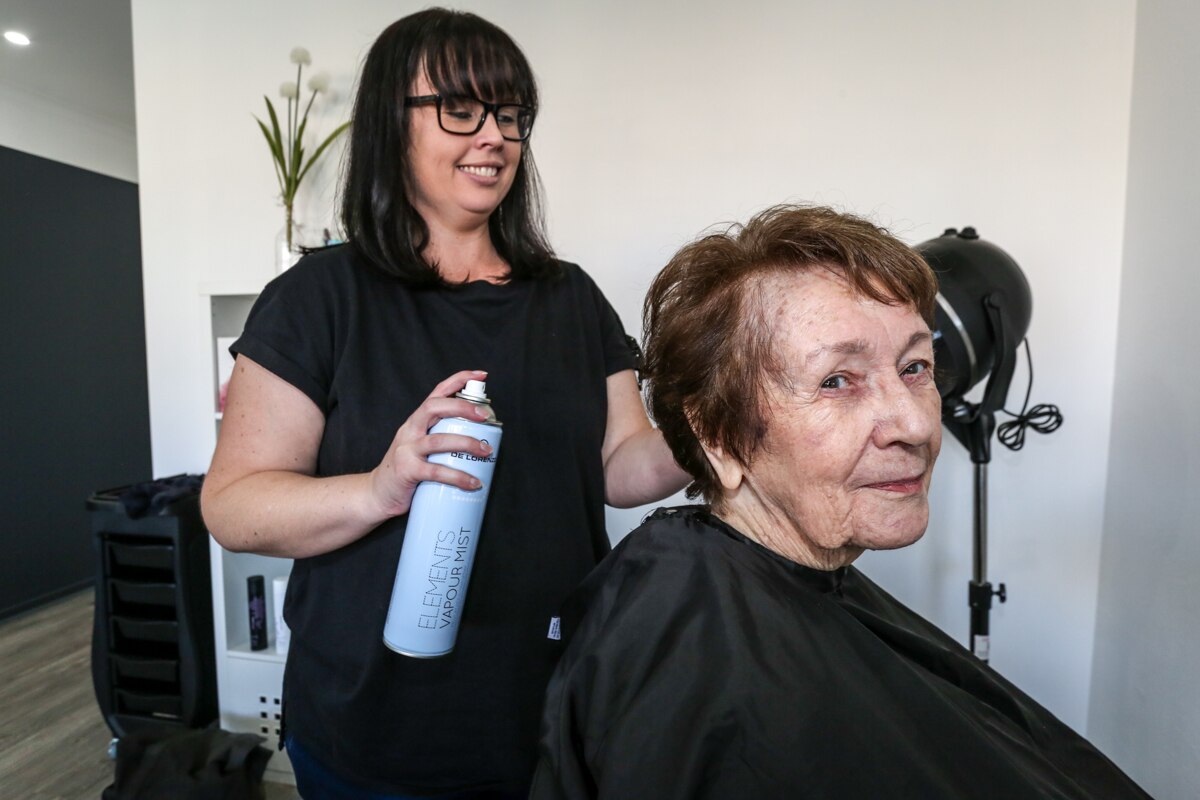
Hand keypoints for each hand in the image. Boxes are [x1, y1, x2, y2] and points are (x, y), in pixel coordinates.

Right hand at [370, 370, 494, 517]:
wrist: (378, 494)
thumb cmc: (407, 469)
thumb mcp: (422, 445)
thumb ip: (443, 437)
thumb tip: (483, 437)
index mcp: (417, 421)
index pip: (437, 393)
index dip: (458, 380)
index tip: (481, 375)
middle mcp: (410, 430)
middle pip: (435, 408)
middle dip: (462, 407)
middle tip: (485, 416)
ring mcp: (407, 450)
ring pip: (439, 440)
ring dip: (466, 443)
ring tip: (486, 450)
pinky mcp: (407, 471)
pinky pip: (437, 472)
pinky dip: (458, 477)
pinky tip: (473, 482)